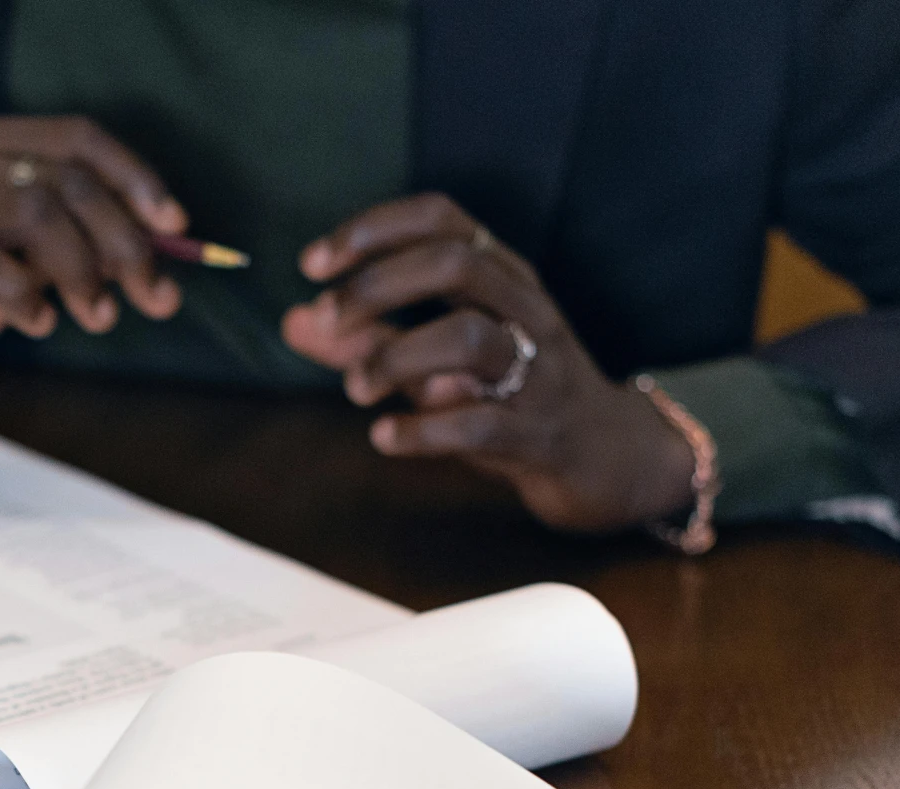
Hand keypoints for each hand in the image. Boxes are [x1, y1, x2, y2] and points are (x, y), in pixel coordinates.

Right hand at [0, 116, 187, 406]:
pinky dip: (28, 296)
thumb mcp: (9, 262)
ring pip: (37, 213)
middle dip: (125, 240)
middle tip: (151, 295)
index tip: (175, 227)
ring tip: (97, 316)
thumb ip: (66, 247)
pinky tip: (38, 321)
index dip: (134, 177)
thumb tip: (154, 254)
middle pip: (67, 179)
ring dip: (85, 271)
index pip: (75, 137)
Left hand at [280, 194, 693, 533]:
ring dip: (394, 358)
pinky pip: (478, 425)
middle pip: (454, 264)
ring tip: (356, 388)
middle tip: (326, 322)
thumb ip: (368, 337)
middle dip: (376, 286)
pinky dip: (420, 432)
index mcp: (503, 276)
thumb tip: (294, 322)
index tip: (314, 263)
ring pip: (469, 337)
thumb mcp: (438, 359)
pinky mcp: (539, 435)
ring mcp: (539, 371)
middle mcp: (526, 310)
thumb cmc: (510, 395)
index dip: (374, 229)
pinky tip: (383, 438)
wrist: (605, 458)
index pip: (442, 220)